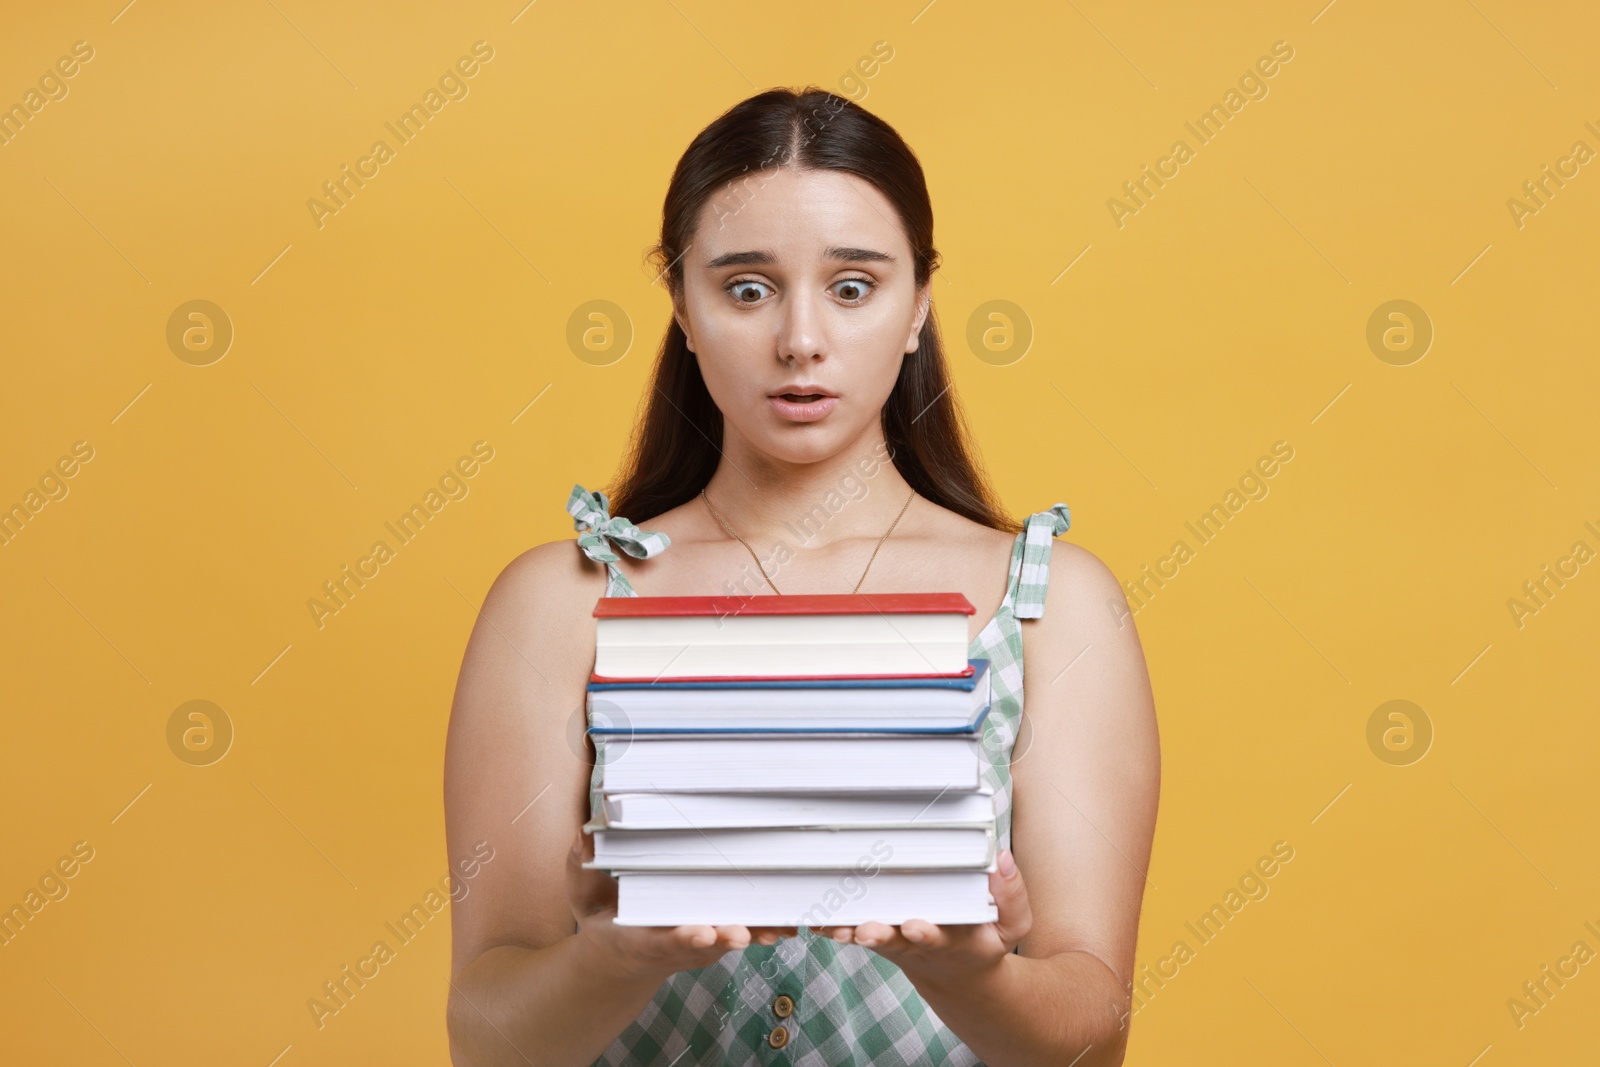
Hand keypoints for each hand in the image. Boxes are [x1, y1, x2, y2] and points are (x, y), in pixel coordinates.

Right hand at [565, 828, 797, 983]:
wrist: (623, 955)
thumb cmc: (602, 916)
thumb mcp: (583, 894)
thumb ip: (581, 866)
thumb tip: (584, 836)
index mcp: (640, 939)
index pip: (662, 941)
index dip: (682, 938)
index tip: (701, 933)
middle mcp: (677, 948)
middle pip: (707, 946)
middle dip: (726, 938)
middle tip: (744, 933)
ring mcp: (704, 945)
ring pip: (734, 939)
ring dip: (758, 933)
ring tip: (783, 926)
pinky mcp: (723, 932)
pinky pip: (748, 928)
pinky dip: (769, 923)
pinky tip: (797, 913)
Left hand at [813, 847, 1031, 990]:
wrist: (956, 975)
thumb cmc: (982, 940)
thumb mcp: (1011, 925)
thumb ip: (1012, 896)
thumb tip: (1001, 859)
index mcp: (954, 942)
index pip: (940, 937)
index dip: (927, 933)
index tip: (915, 927)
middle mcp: (918, 943)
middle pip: (896, 941)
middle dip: (880, 935)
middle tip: (864, 931)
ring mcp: (894, 941)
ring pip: (868, 937)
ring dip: (850, 932)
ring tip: (834, 927)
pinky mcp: (876, 935)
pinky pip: (852, 931)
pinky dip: (834, 927)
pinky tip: (816, 919)